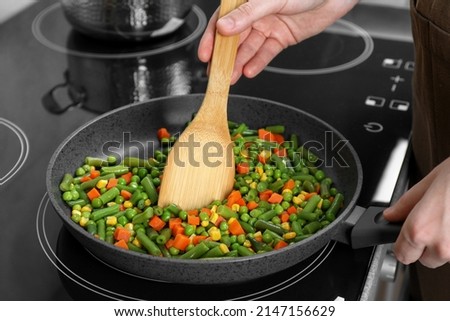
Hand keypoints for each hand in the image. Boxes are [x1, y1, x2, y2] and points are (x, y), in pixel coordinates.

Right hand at [198, 0, 358, 83]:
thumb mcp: (272, 0)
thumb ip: (247, 15)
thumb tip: (223, 27)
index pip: (223, 19)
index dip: (212, 38)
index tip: (205, 54)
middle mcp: (256, 13)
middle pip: (234, 38)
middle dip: (225, 57)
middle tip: (216, 73)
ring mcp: (268, 26)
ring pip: (249, 48)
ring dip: (239, 63)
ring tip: (231, 77)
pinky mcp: (281, 38)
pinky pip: (266, 52)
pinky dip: (258, 62)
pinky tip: (250, 71)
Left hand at [384, 157, 449, 267]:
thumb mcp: (429, 183)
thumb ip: (405, 204)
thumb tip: (391, 215)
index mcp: (420, 229)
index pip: (402, 255)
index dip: (403, 246)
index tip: (404, 240)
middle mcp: (441, 246)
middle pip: (426, 260)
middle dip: (427, 245)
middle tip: (434, 222)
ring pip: (448, 256)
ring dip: (448, 243)